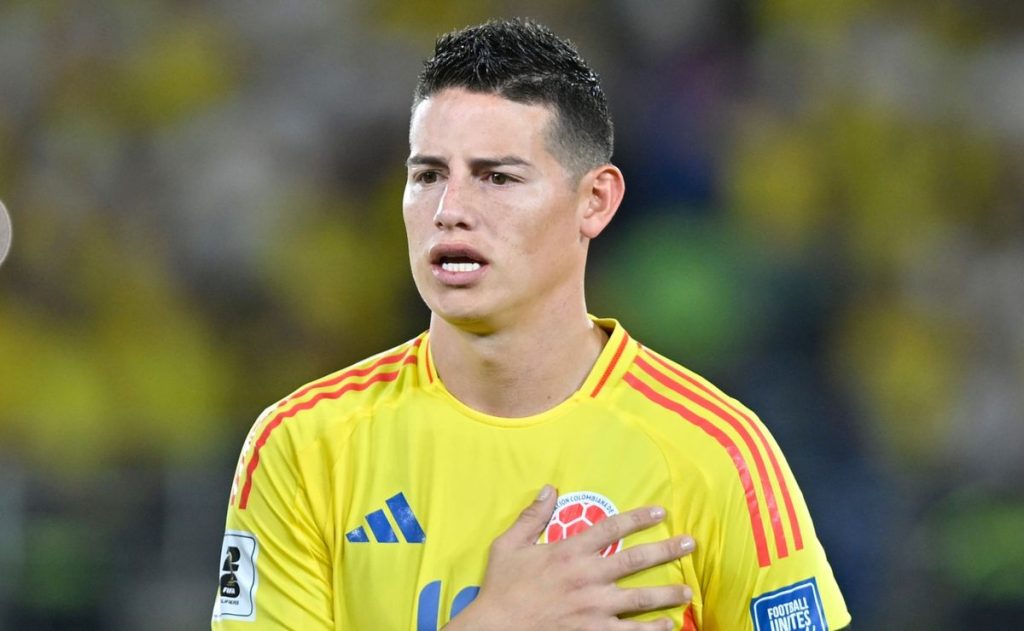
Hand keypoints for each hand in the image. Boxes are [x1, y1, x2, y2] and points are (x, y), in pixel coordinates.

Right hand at [445, 485, 694, 630]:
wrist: (495, 629)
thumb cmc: (501, 589)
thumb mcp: (508, 545)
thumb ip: (532, 516)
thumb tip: (550, 488)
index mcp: (569, 552)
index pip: (611, 528)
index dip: (638, 518)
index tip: (661, 512)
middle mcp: (587, 577)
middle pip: (636, 560)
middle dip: (667, 550)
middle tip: (690, 543)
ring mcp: (593, 608)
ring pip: (640, 598)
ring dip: (667, 593)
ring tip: (687, 590)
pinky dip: (651, 630)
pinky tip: (668, 626)